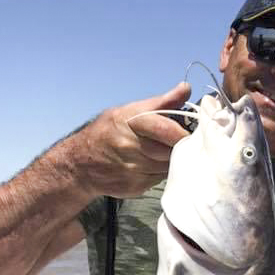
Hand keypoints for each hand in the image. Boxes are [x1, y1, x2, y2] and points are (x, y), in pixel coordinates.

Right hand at [71, 82, 191, 198]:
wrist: (80, 164)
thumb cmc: (108, 133)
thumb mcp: (130, 110)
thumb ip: (161, 103)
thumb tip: (185, 88)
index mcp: (130, 121)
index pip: (166, 129)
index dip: (183, 133)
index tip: (194, 133)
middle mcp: (130, 145)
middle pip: (171, 150)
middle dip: (181, 147)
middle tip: (184, 144)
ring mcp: (133, 168)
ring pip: (169, 166)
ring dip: (173, 161)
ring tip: (166, 153)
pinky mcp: (137, 186)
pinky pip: (161, 179)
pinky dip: (163, 173)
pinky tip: (154, 166)